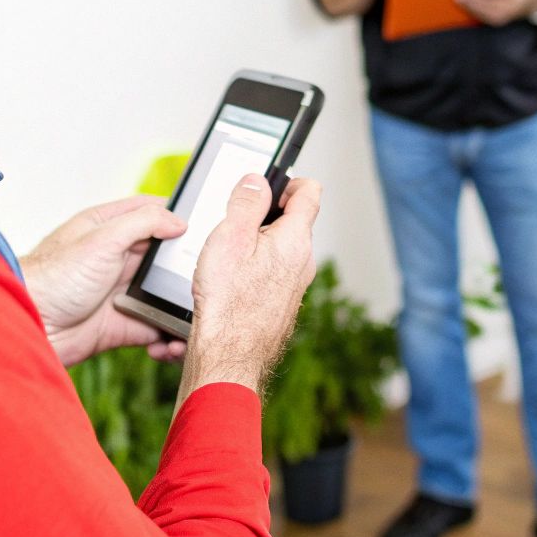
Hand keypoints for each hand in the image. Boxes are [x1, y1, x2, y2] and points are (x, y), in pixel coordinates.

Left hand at [20, 197, 188, 368]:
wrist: (31, 327)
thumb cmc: (52, 278)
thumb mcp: (101, 239)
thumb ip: (143, 223)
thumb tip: (178, 221)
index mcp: (107, 228)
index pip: (149, 213)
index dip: (177, 215)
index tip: (205, 221)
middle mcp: (115, 258)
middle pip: (163, 255)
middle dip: (186, 263)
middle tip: (212, 268)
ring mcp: (119, 291)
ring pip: (162, 293)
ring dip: (179, 301)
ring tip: (200, 306)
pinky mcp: (121, 324)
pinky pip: (154, 327)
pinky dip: (168, 334)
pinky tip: (175, 336)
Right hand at [181, 174, 320, 396]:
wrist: (230, 357)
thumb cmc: (229, 303)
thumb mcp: (230, 238)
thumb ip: (246, 203)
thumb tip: (258, 180)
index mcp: (295, 239)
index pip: (309, 193)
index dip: (289, 180)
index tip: (268, 183)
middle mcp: (303, 261)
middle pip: (294, 221)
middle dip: (267, 214)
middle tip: (236, 220)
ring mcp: (295, 285)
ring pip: (282, 250)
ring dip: (259, 244)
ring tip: (228, 254)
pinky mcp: (283, 304)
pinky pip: (273, 274)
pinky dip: (256, 269)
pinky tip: (231, 281)